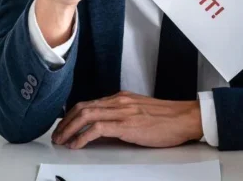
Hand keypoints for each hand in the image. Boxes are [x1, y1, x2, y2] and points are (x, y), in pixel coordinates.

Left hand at [51, 91, 202, 148]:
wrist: (186, 118)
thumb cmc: (169, 119)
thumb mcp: (141, 113)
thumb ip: (121, 117)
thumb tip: (103, 131)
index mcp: (122, 98)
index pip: (89, 103)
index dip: (72, 115)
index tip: (64, 126)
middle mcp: (119, 101)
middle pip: (82, 107)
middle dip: (64, 122)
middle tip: (57, 135)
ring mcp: (122, 111)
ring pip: (85, 115)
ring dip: (68, 129)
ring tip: (61, 141)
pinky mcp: (126, 124)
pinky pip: (96, 129)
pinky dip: (82, 137)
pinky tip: (76, 145)